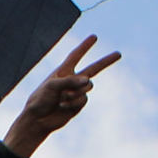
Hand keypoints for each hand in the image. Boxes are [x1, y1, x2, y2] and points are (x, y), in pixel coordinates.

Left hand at [1, 36, 119, 157]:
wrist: (38, 119)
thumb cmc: (41, 99)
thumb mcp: (52, 85)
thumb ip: (70, 81)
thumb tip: (88, 81)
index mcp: (63, 71)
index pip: (76, 55)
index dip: (85, 46)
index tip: (94, 37)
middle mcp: (72, 80)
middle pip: (93, 68)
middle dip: (106, 61)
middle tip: (119, 54)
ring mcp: (76, 92)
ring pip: (88, 86)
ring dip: (76, 92)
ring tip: (61, 99)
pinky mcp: (78, 104)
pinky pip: (84, 99)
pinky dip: (74, 102)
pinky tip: (63, 107)